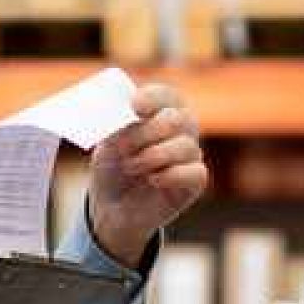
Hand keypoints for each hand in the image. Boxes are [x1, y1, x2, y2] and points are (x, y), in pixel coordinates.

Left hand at [87, 83, 208, 266]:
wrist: (111, 208)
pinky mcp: (195, 182)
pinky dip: (171, 175)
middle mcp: (183, 129)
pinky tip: (153, 181)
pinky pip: (196, 172)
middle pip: (177, 119)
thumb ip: (118, 125)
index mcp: (162, 111)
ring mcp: (190, 155)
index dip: (153, 97)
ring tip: (130, 168)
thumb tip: (126, 111)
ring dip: (151, 158)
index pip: (166, 95)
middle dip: (145, 134)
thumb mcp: (107, 144)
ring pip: (185, 146)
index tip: (135, 106)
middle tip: (123, 149)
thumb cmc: (113, 169)